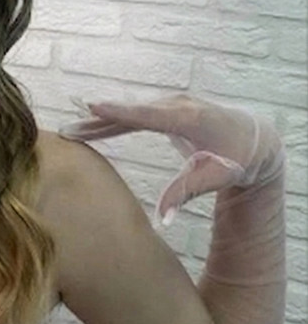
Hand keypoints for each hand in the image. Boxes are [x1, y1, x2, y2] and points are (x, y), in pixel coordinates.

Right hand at [58, 94, 283, 227]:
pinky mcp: (166, 108)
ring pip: (130, 113)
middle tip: (68, 128)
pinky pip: (136, 114)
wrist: (254, 139)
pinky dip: (114, 119)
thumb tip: (160, 220)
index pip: (147, 115)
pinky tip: (93, 123)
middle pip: (131, 113)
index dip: (119, 112)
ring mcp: (171, 104)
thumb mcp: (213, 178)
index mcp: (188, 118)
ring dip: (101, 120)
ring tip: (72, 129)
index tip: (93, 106)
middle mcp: (176, 105)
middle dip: (98, 120)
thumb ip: (184, 193)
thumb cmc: (234, 160)